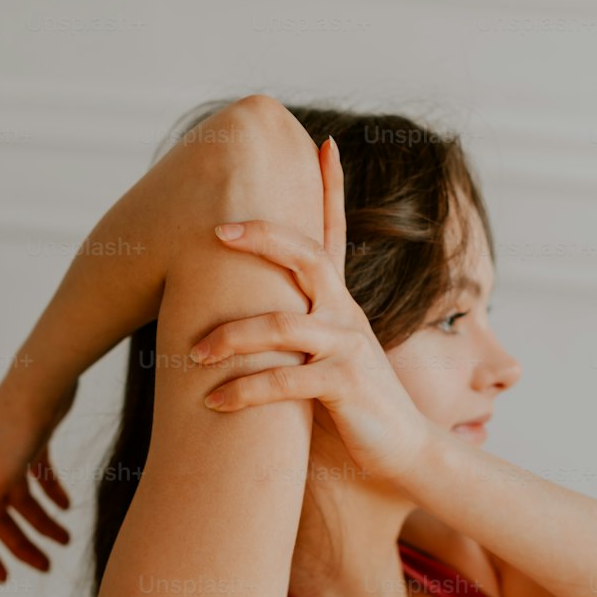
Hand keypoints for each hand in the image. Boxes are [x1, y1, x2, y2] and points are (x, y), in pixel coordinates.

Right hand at [0, 377, 74, 582]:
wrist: (42, 381)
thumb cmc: (12, 432)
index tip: (5, 579)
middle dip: (21, 542)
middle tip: (47, 568)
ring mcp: (4, 452)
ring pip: (21, 498)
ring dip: (42, 521)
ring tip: (67, 540)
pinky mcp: (30, 439)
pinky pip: (39, 475)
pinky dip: (52, 492)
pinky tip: (68, 507)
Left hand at [191, 136, 431, 487]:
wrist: (403, 452)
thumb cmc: (355, 407)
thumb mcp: (325, 359)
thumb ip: (296, 334)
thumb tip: (248, 318)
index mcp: (341, 304)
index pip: (335, 235)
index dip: (331, 188)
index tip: (323, 143)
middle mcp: (346, 315)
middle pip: (308, 256)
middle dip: (262, 237)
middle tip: (216, 231)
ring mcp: (348, 347)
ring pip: (283, 325)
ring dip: (231, 337)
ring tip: (192, 353)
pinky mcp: (345, 385)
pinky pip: (285, 381)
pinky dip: (244, 391)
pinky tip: (213, 403)